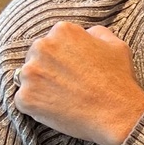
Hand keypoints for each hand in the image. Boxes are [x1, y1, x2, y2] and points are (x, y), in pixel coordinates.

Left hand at [14, 22, 143, 144]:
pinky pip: (24, 100)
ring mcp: (31, 73)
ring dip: (40, 86)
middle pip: (37, 56)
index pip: (54, 40)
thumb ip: (96, 33)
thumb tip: (86, 34)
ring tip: (63, 97)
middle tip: (67, 84)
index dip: (65, 56)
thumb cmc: (119, 79)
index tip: (73, 68)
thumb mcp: (116, 44)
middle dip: (48, 68)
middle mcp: (43, 47)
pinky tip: (57, 109)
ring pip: (28, 78)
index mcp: (63, 31)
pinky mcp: (25, 98)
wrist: (117, 113)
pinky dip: (37, 106)